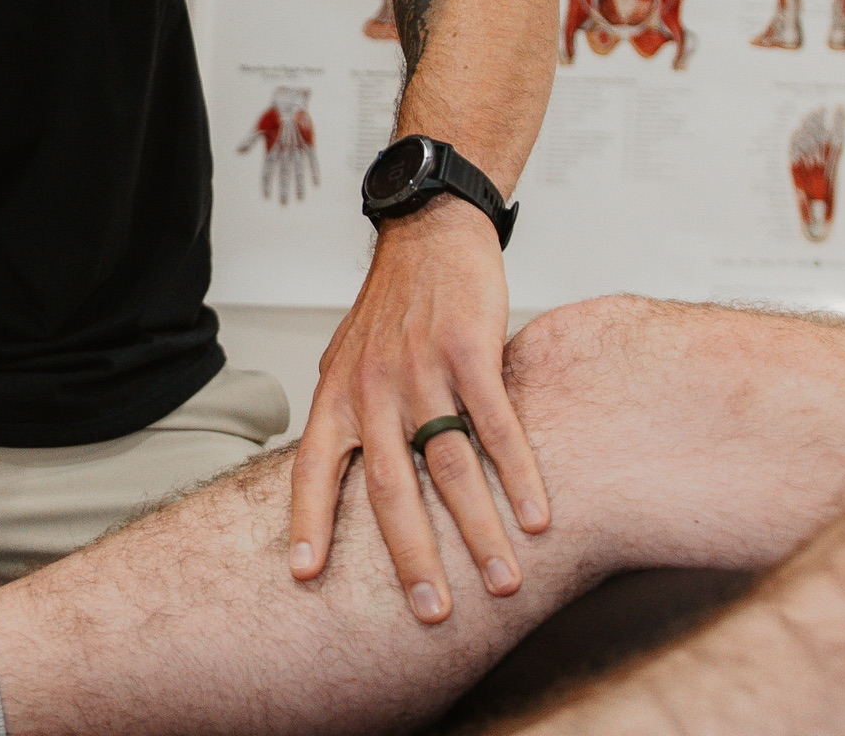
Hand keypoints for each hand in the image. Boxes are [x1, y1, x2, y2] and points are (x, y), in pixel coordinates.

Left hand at [289, 203, 548, 623]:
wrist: (429, 230)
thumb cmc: (392, 305)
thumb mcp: (348, 357)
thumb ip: (345, 415)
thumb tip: (332, 475)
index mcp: (337, 393)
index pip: (310, 469)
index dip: (307, 522)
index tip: (304, 577)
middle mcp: (373, 387)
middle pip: (390, 488)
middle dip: (412, 557)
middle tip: (432, 614)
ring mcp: (422, 369)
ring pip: (451, 467)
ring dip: (480, 532)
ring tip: (503, 584)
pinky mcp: (472, 351)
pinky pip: (498, 426)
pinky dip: (521, 476)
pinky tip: (540, 518)